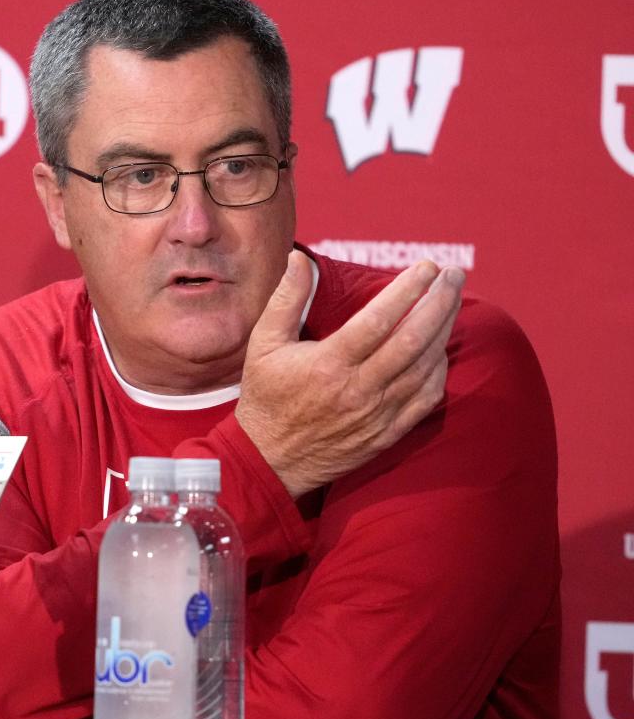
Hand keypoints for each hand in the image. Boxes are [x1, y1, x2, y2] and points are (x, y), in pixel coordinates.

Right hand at [235, 250, 464, 497]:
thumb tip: (298, 258)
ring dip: (444, 330)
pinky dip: (439, 370)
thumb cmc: (266, 397)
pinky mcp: (387, 434)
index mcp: (328, 364)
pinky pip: (427, 398)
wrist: (270, 460)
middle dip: (440, 302)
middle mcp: (358, 390)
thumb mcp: (264, 344)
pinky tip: (440, 348)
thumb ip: (286, 299)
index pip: (379, 320)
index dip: (408, 290)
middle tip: (454, 275)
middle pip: (413, 340)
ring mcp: (377, 415)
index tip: (426, 266)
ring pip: (425, 367)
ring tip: (452, 300)